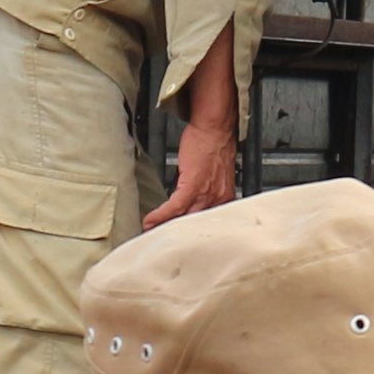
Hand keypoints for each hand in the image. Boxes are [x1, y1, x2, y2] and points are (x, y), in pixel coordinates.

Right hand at [144, 111, 239, 230]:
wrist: (214, 129)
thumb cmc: (214, 146)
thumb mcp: (217, 176)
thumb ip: (209, 193)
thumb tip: (196, 203)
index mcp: (224, 200)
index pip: (207, 225)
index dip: (191, 236)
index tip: (179, 242)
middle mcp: (218, 201)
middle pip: (196, 227)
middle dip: (178, 239)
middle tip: (162, 245)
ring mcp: (206, 195)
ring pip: (184, 220)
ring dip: (166, 229)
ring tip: (152, 236)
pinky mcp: (193, 186)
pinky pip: (175, 207)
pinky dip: (161, 216)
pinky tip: (150, 221)